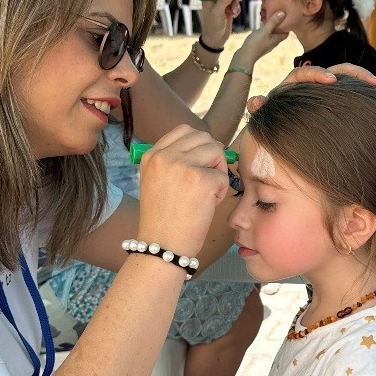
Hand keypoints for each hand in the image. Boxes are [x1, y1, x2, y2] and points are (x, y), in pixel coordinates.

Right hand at [134, 124, 228, 253]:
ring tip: (206, 193)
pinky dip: (220, 192)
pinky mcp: (201, 180)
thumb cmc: (164, 218)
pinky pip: (223, 176)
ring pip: (216, 151)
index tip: (201, 164)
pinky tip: (206, 205)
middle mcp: (165, 156)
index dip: (199, 145)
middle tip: (207, 180)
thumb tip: (209, 146)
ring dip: (218, 171)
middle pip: (204, 137)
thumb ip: (174, 161)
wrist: (162, 245)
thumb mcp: (156, 181)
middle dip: (212, 157)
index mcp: (152, 155)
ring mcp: (182, 166)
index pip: (184, 130)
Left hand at [198, 0, 237, 47]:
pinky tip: (234, 15)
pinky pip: (235, 6)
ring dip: (236, 4)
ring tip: (235, 12)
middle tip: (238, 1)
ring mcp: (222, 6)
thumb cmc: (213, 26)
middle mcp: (215, 1)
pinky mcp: (228, 11)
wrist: (216, 40)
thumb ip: (224, 1)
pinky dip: (237, 9)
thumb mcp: (217, 12)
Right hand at [235, 12, 288, 65]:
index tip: (286, 17)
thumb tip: (283, 13)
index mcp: (277, 39)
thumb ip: (273, 22)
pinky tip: (260, 24)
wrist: (244, 56)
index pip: (286, 33)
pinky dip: (264, 28)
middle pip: (278, 32)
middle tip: (276, 14)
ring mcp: (266, 43)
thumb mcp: (265, 31)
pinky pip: (264, 34)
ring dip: (270, 25)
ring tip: (267, 16)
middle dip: (278, 23)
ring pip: (271, 32)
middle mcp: (273, 42)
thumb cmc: (256, 43)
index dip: (287, 25)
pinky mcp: (259, 44)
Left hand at [245, 63, 375, 113]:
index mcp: (293, 86)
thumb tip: (256, 101)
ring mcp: (326, 92)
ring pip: (348, 80)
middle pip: (335, 70)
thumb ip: (260, 109)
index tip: (330, 81)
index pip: (305, 72)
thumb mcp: (265, 118)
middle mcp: (312, 85)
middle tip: (373, 81)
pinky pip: (355, 93)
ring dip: (367, 82)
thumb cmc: (271, 126)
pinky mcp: (337, 100)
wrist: (278, 137)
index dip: (317, 74)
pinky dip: (370, 95)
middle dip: (354, 73)